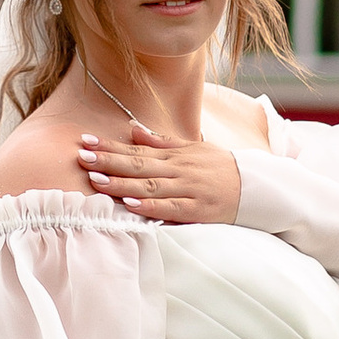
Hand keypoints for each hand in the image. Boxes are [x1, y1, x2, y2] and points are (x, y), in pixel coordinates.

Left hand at [78, 119, 240, 226]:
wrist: (257, 187)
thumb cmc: (220, 167)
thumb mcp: (192, 147)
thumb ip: (160, 141)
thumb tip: (131, 128)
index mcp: (175, 155)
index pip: (136, 148)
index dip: (109, 145)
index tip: (85, 141)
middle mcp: (179, 169)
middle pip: (138, 165)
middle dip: (108, 161)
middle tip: (82, 157)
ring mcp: (188, 189)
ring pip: (150, 186)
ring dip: (122, 183)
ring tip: (96, 179)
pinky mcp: (198, 210)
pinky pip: (170, 208)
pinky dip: (150, 206)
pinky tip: (131, 204)